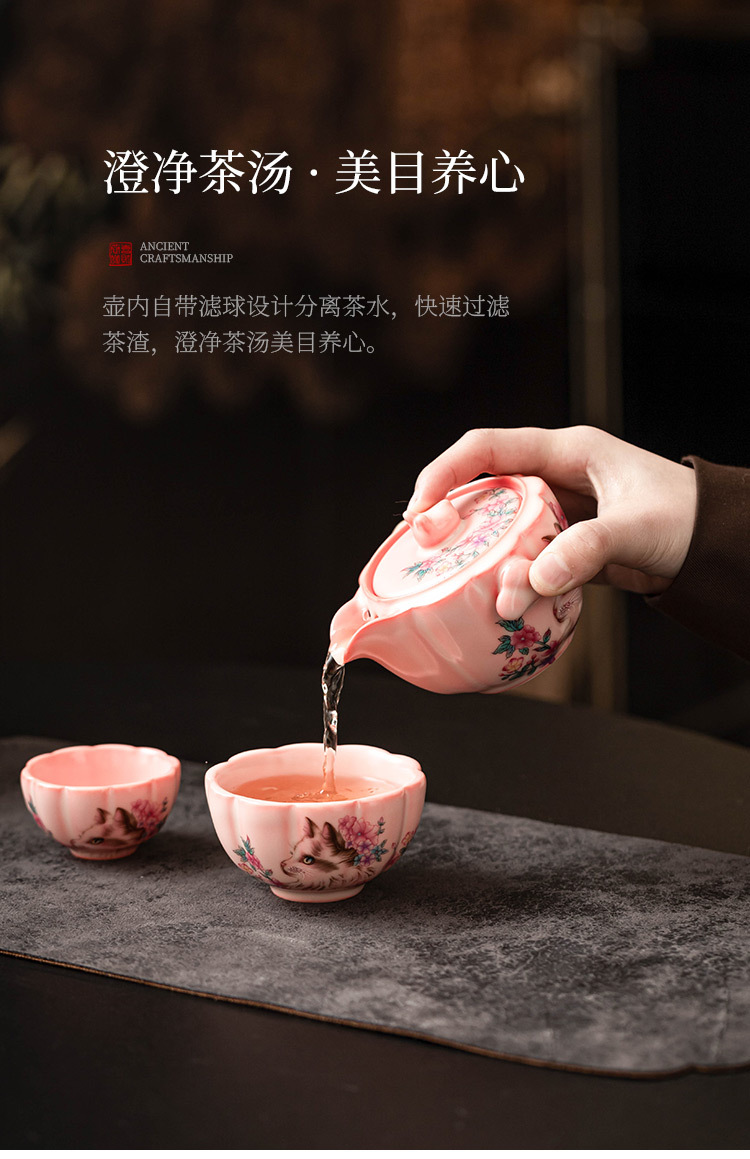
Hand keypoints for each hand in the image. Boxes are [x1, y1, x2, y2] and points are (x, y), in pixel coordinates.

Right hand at [405, 426, 697, 597]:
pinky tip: (497, 599)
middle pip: (485, 489)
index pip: (487, 448)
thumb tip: (532, 583)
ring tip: (461, 585)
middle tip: (425, 553)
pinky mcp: (569, 547)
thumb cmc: (689, 519)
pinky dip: (509, 578)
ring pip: (502, 530)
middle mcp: (557, 477)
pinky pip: (525, 559)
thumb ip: (585, 550)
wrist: (724, 549)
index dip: (444, 474)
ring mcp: (562, 513)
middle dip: (451, 520)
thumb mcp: (637, 528)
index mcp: (568, 451)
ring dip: (481, 556)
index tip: (420, 512)